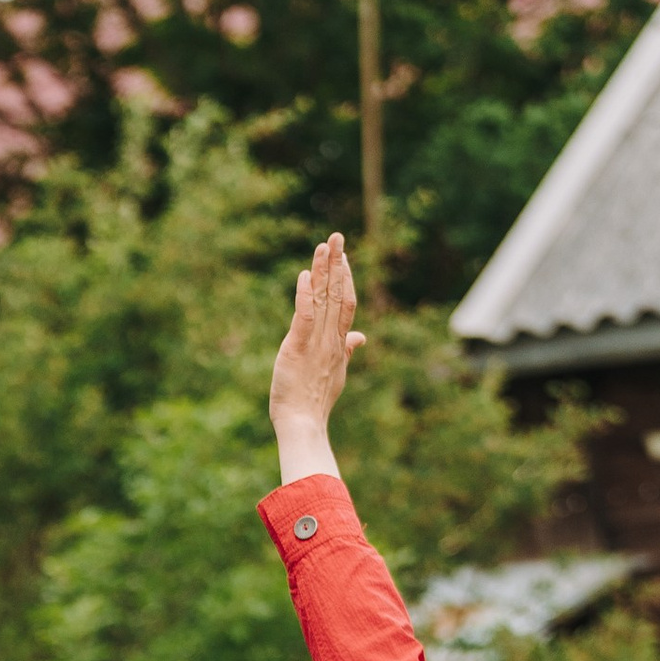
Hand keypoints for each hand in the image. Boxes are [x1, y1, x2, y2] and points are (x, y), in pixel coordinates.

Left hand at [269, 233, 363, 483]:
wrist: (303, 425)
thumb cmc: (315, 402)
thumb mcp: (336, 372)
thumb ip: (347, 350)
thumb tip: (361, 337)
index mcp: (339, 344)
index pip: (347, 305)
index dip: (346, 279)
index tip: (343, 257)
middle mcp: (331, 339)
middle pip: (338, 295)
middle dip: (337, 264)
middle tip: (336, 236)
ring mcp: (317, 343)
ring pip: (324, 300)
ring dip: (324, 271)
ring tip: (323, 245)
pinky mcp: (298, 348)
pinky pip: (304, 317)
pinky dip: (305, 295)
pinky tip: (306, 275)